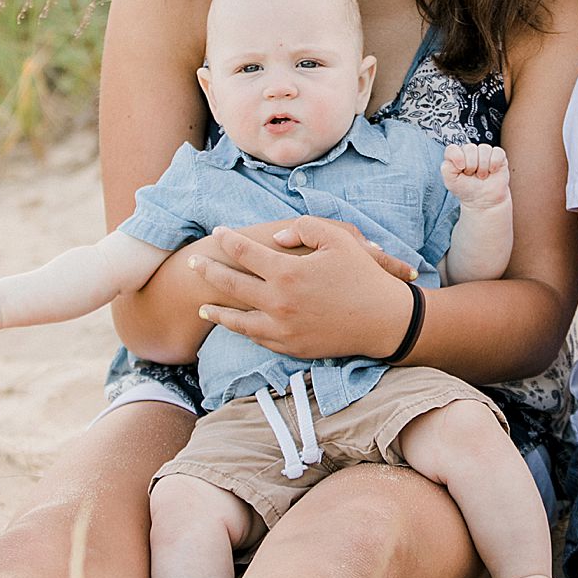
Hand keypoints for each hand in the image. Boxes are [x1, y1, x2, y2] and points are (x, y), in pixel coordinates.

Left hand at [187, 216, 416, 359]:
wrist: (385, 321)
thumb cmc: (364, 276)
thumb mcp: (339, 239)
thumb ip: (303, 229)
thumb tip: (274, 240)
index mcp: (287, 272)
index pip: (245, 253)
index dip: (228, 240)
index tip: (218, 232)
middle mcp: (278, 303)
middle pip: (231, 285)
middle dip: (208, 272)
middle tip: (192, 264)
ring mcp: (282, 329)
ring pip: (238, 320)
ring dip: (218, 311)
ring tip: (202, 307)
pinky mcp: (291, 347)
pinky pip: (258, 338)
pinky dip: (243, 330)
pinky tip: (237, 325)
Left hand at [441, 143, 510, 208]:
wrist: (484, 201)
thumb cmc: (467, 190)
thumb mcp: (450, 182)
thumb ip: (446, 169)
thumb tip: (459, 159)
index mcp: (456, 156)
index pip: (453, 148)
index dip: (457, 157)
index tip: (461, 169)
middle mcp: (470, 152)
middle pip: (470, 148)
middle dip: (471, 165)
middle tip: (472, 176)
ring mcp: (484, 152)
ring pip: (484, 149)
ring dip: (483, 167)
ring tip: (482, 176)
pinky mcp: (498, 155)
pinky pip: (497, 152)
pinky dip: (494, 164)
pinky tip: (492, 171)